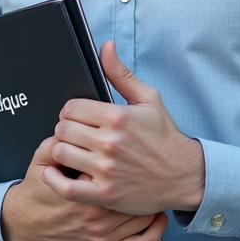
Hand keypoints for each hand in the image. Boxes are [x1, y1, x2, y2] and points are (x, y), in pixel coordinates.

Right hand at [0, 136, 167, 240]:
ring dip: (151, 201)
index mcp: (83, 189)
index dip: (124, 156)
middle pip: (133, 192)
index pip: (115, 167)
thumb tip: (73, 124)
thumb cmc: (38, 192)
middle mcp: (95, 215)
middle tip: (147, 164)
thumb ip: (57, 140)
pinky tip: (159, 217)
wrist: (28, 222)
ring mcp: (102, 235)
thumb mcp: (41, 160)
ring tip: (154, 186)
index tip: (131, 147)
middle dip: (141, 177)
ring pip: (141, 217)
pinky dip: (153, 231)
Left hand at [44, 41, 204, 214]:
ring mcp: (106, 169)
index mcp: (117, 117)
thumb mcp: (148, 99)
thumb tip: (105, 47)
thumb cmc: (165, 136)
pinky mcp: (105, 194)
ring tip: (71, 151)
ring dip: (61, 151)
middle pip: (62, 129)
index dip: (70, 111)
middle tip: (74, 135)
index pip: (70, 108)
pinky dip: (54, 179)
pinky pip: (66, 187)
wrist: (185, 175)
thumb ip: (121, 73)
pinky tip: (55, 172)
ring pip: (60, 153)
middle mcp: (110, 142)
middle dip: (65, 129)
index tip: (76, 117)